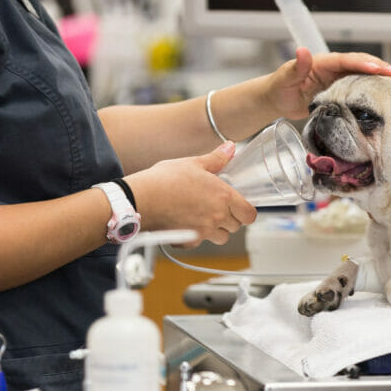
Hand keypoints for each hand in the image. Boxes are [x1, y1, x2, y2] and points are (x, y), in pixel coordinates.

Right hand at [128, 142, 256, 245]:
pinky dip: (196, 236)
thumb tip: (230, 148)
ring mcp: (204, 231)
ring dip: (216, 230)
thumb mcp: (193, 163)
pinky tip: (186, 223)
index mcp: (223, 196)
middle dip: (230, 218)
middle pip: (236, 227)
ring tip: (203, 216)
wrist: (141, 199)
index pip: (250, 214)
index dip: (246, 211)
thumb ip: (216, 159)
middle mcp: (217, 216)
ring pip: (221, 238)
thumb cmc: (164, 180)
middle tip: (217, 206)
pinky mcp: (189, 241)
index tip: (239, 206)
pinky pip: (200, 242)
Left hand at [266, 47, 390, 118]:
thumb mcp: (284, 78)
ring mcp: (337, 79)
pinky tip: (384, 93)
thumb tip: (302, 50)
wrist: (276, 100)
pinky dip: (372, 88)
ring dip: (379, 77)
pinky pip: (359, 86)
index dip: (362, 63)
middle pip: (359, 64)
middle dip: (379, 67)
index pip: (345, 61)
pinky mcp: (339, 90)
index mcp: (322, 62)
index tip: (377, 69)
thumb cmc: (278, 88)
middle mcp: (333, 68)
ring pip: (362, 74)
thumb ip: (295, 67)